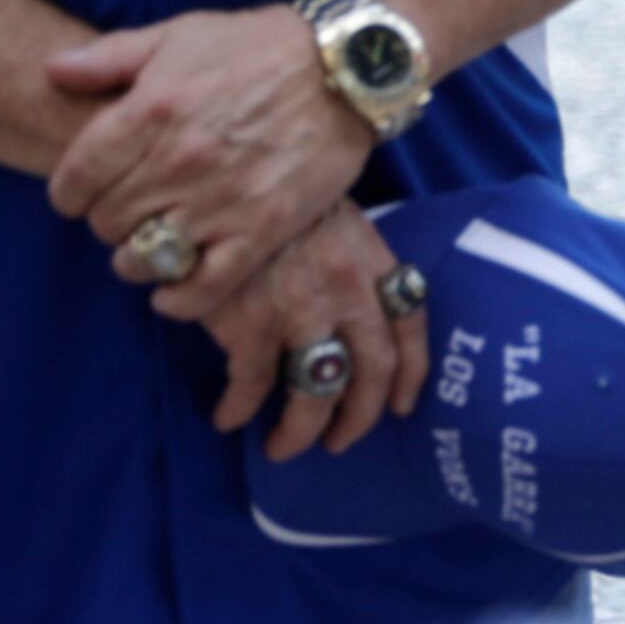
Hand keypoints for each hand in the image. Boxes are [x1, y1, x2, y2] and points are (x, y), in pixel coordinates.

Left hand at [47, 7, 375, 318]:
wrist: (344, 68)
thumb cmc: (256, 46)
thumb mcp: (177, 33)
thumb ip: (108, 56)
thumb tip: (52, 70)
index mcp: (149, 110)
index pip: (74, 178)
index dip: (67, 192)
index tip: (79, 193)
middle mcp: (178, 161)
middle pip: (106, 222)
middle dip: (106, 220)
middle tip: (123, 211)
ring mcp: (220, 201)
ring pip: (145, 258)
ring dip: (137, 258)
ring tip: (149, 244)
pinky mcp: (261, 231)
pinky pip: (203, 288)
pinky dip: (178, 299)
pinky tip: (171, 290)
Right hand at [194, 200, 429, 461]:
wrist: (212, 176)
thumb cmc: (265, 194)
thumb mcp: (322, 210)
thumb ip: (344, 255)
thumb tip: (345, 310)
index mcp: (368, 257)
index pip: (410, 322)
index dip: (412, 372)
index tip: (403, 405)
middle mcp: (346, 288)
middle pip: (372, 372)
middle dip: (359, 418)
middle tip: (340, 442)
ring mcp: (300, 309)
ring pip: (315, 395)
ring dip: (300, 433)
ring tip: (282, 447)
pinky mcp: (249, 324)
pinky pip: (251, 387)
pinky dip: (238, 410)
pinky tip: (227, 417)